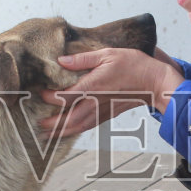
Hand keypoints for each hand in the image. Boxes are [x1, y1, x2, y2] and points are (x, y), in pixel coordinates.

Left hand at [38, 46, 185, 138]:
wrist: (154, 82)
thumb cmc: (133, 66)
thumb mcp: (107, 54)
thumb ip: (82, 59)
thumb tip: (61, 61)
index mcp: (93, 86)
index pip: (66, 97)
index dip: (50, 98)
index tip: (40, 93)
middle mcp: (95, 103)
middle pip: (68, 119)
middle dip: (51, 125)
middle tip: (36, 127)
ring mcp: (102, 112)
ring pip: (77, 127)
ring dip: (60, 133)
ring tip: (45, 136)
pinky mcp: (107, 115)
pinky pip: (87, 127)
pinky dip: (74, 132)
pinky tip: (67, 132)